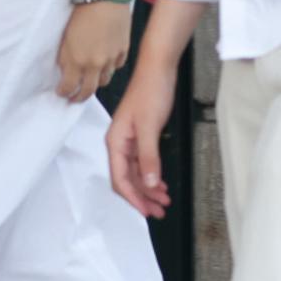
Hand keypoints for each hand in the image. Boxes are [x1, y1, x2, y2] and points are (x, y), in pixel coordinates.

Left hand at [56, 1, 130, 102]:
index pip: (69, 86)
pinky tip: (106, 63)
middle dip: (79, 97)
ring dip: (96, 82)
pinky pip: (117, 66)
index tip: (61, 92)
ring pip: (104, 81)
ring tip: (90, 80)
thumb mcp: (65, 36)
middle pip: (88, 91)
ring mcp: (111, 58)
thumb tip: (65, 71)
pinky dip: (111, 68)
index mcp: (77, 60)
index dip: (63, 92)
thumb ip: (66, 57)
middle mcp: (95, 64)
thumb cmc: (82, 11)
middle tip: (74, 98)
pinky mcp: (124, 50)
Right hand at [107, 59, 176, 217]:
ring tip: (164, 200)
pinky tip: (161, 182)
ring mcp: (131, 139)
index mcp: (116, 141)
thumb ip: (148, 156)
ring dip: (149, 188)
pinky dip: (152, 174)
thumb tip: (148, 183)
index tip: (146, 211)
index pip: (120, 178)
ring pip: (137, 172)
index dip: (133, 197)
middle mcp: (120, 142)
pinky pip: (144, 162)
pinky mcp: (142, 135)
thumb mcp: (149, 126)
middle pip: (127, 179)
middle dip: (143, 197)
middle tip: (160, 211)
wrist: (159, 68)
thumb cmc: (150, 91)